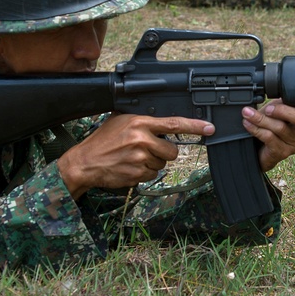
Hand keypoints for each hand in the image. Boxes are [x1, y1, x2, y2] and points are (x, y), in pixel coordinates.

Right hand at [57, 114, 215, 198]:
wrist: (85, 162)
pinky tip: (130, 167)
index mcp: (140, 122)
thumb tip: (163, 121)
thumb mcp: (121, 121)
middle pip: (172, 151)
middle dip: (164, 152)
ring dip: (152, 163)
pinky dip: (144, 173)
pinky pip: (152, 175)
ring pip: (162, 164)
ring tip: (133, 157)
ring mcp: (140, 158)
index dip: (194, 126)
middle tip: (147, 149)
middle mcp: (142, 139)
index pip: (173, 123)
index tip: (209, 128)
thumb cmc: (102, 140)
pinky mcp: (137, 174)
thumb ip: (142, 120)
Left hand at [240, 99, 294, 171]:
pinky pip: (269, 137)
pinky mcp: (282, 153)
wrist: (252, 151)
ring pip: (281, 127)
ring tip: (247, 113)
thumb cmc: (266, 126)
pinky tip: (247, 123)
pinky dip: (256, 128)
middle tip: (268, 106)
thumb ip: (281, 103)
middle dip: (284, 110)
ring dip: (261, 118)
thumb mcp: (275, 110)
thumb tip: (274, 101)